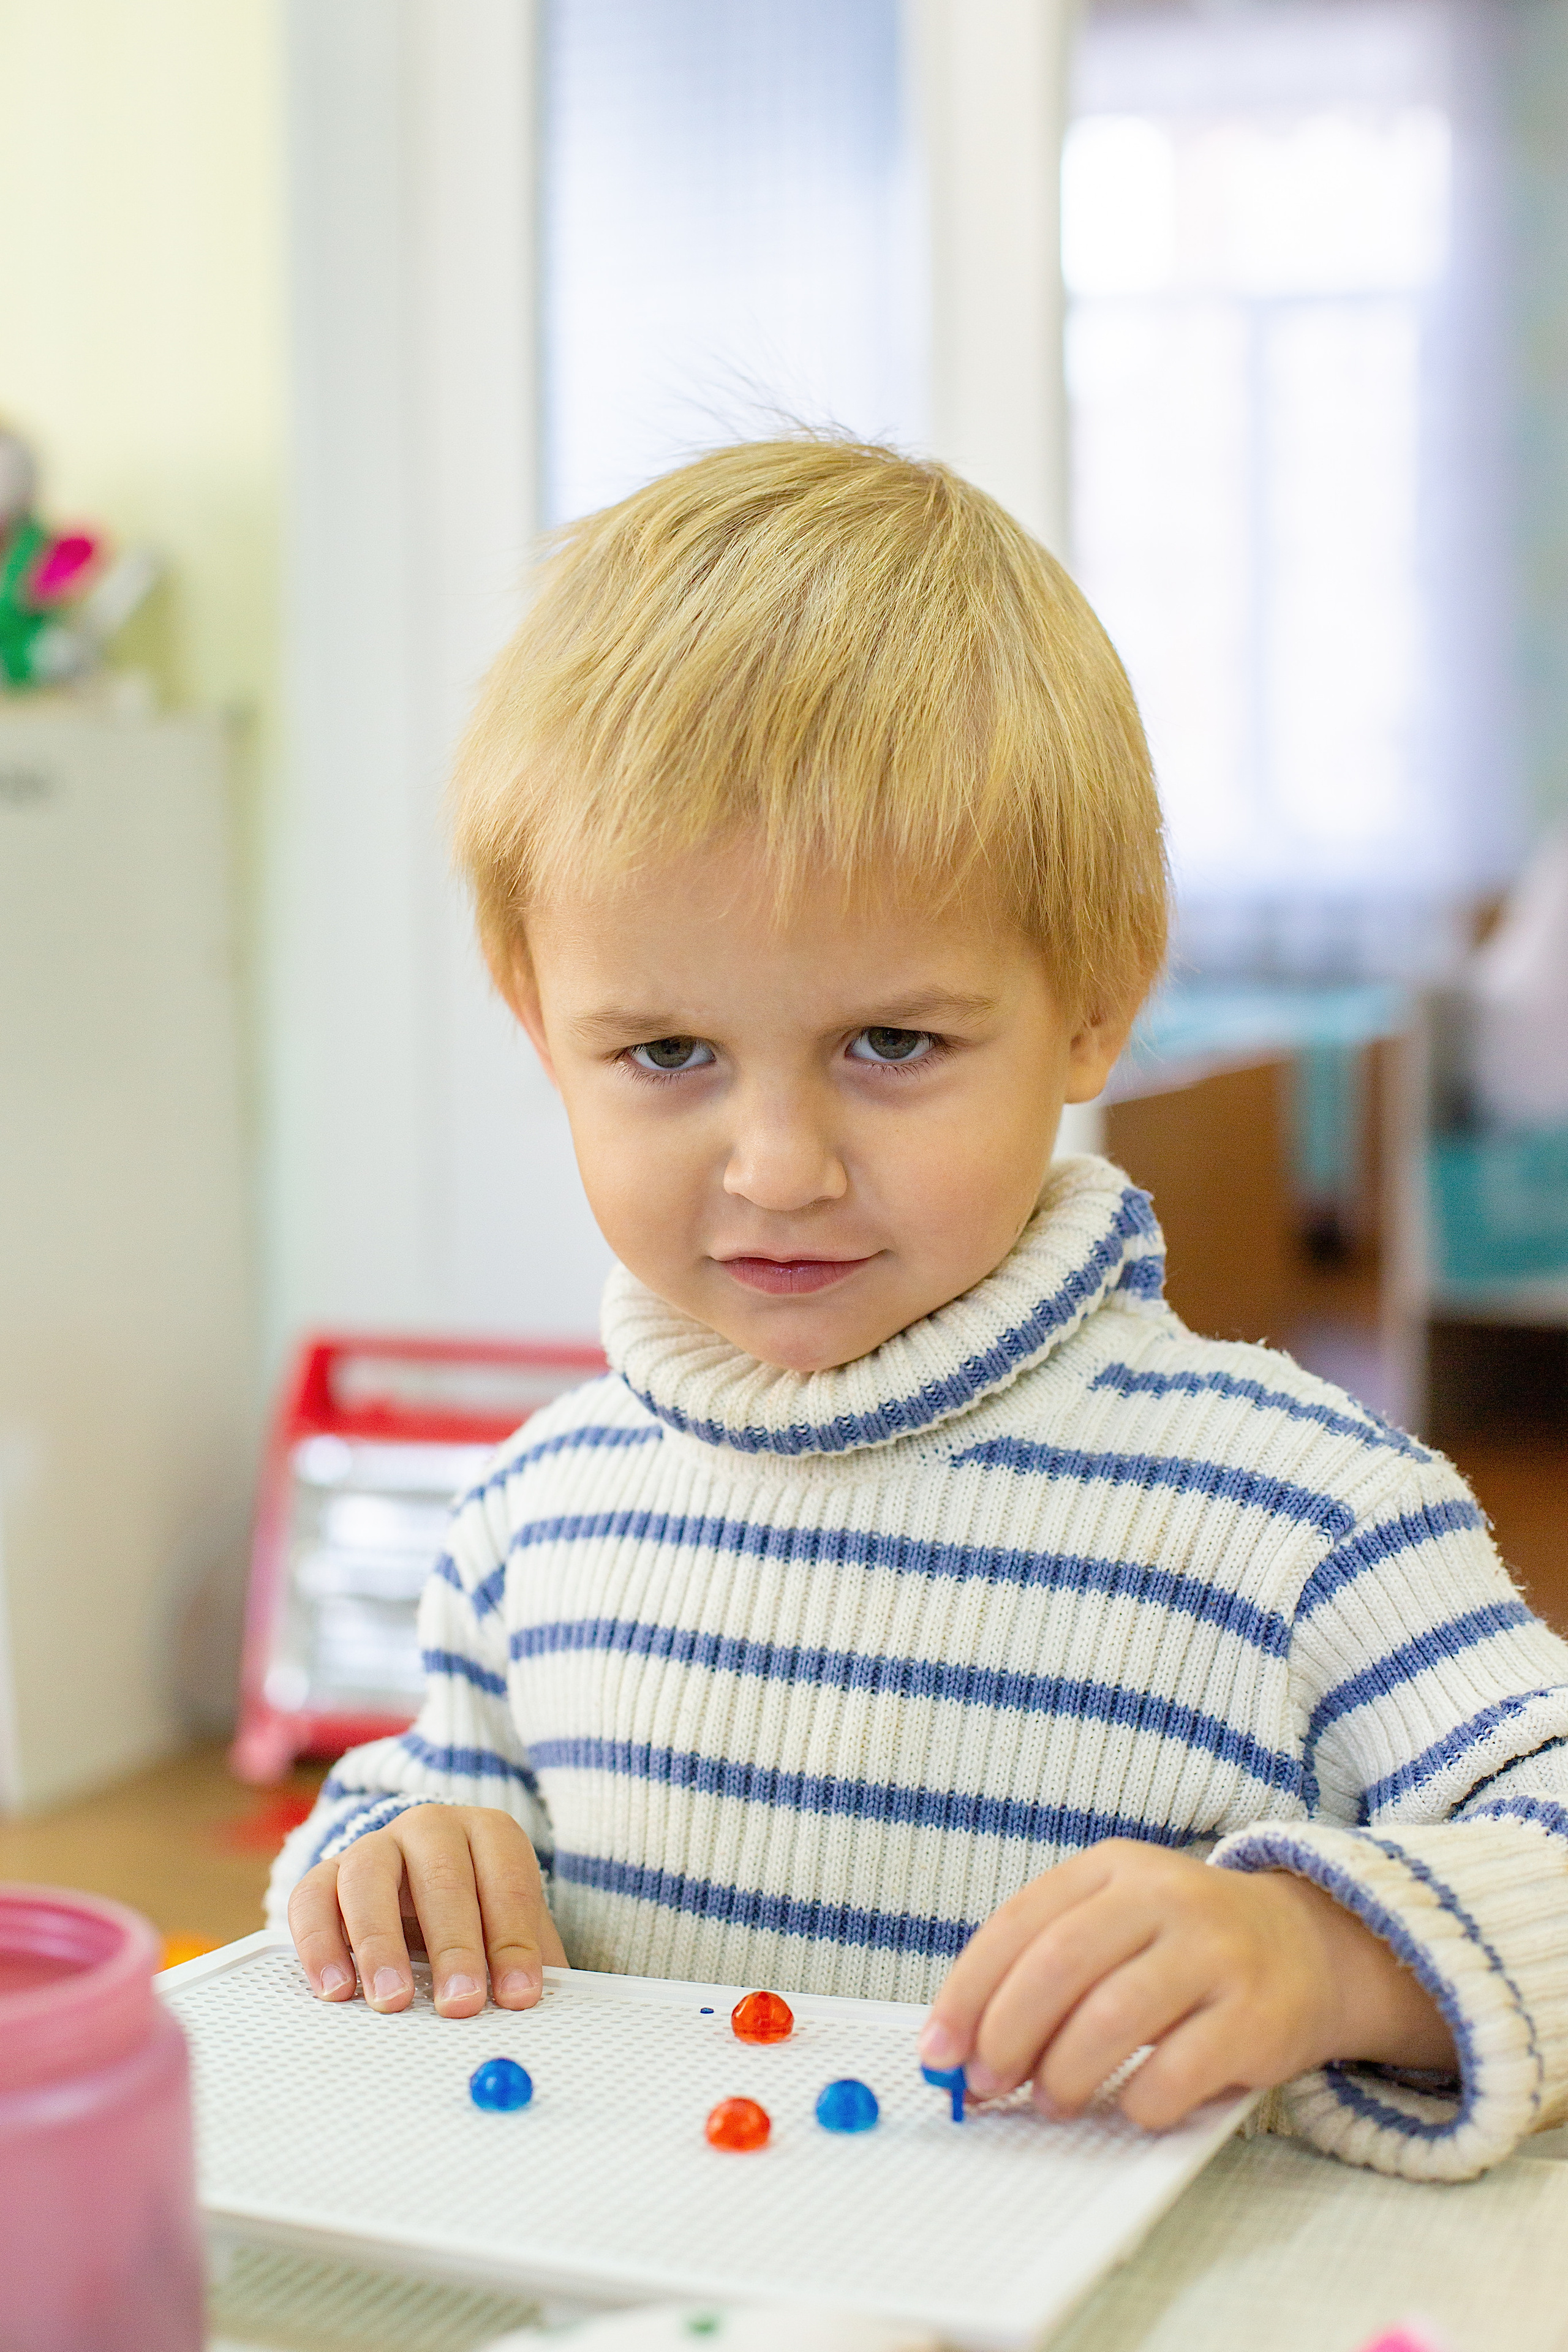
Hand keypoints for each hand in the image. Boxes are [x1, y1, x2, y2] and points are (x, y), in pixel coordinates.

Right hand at [287, 1803, 566, 2018]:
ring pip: (370, 1877)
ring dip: (381, 1943)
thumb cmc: (476, 1917)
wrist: (417, 1891)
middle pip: (442, 1876)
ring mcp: (374, 1845)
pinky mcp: (326, 1873)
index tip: (518, 1996)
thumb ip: (524, 1966)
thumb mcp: (508, 1931)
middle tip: (460, 2004)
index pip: (508, 1878)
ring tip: (392, 2001)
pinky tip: (336, 1990)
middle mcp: (431, 1828)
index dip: (515, 1939)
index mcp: (489, 1833)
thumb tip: (530, 2013)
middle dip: (455, 1947)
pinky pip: (311, 1897)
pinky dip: (319, 1943)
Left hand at [918, 1841, 1454, 2130]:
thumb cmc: (1182, 1947)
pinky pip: (1175, 2071)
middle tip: (986, 2085)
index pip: (1019, 1924)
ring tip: (1051, 2100)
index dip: (969, 1992)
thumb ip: (1043, 1966)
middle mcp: (1163, 1896)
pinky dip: (1137, 2101)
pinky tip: (1131, 2104)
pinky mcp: (1255, 2015)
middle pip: (1058, 1965)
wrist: (1308, 1947)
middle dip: (1007, 2035)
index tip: (938, 2050)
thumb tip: (962, 2045)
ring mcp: (1214, 1951)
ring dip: (1064, 2074)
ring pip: (1111, 2019)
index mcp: (1113, 1866)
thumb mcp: (1114, 1922)